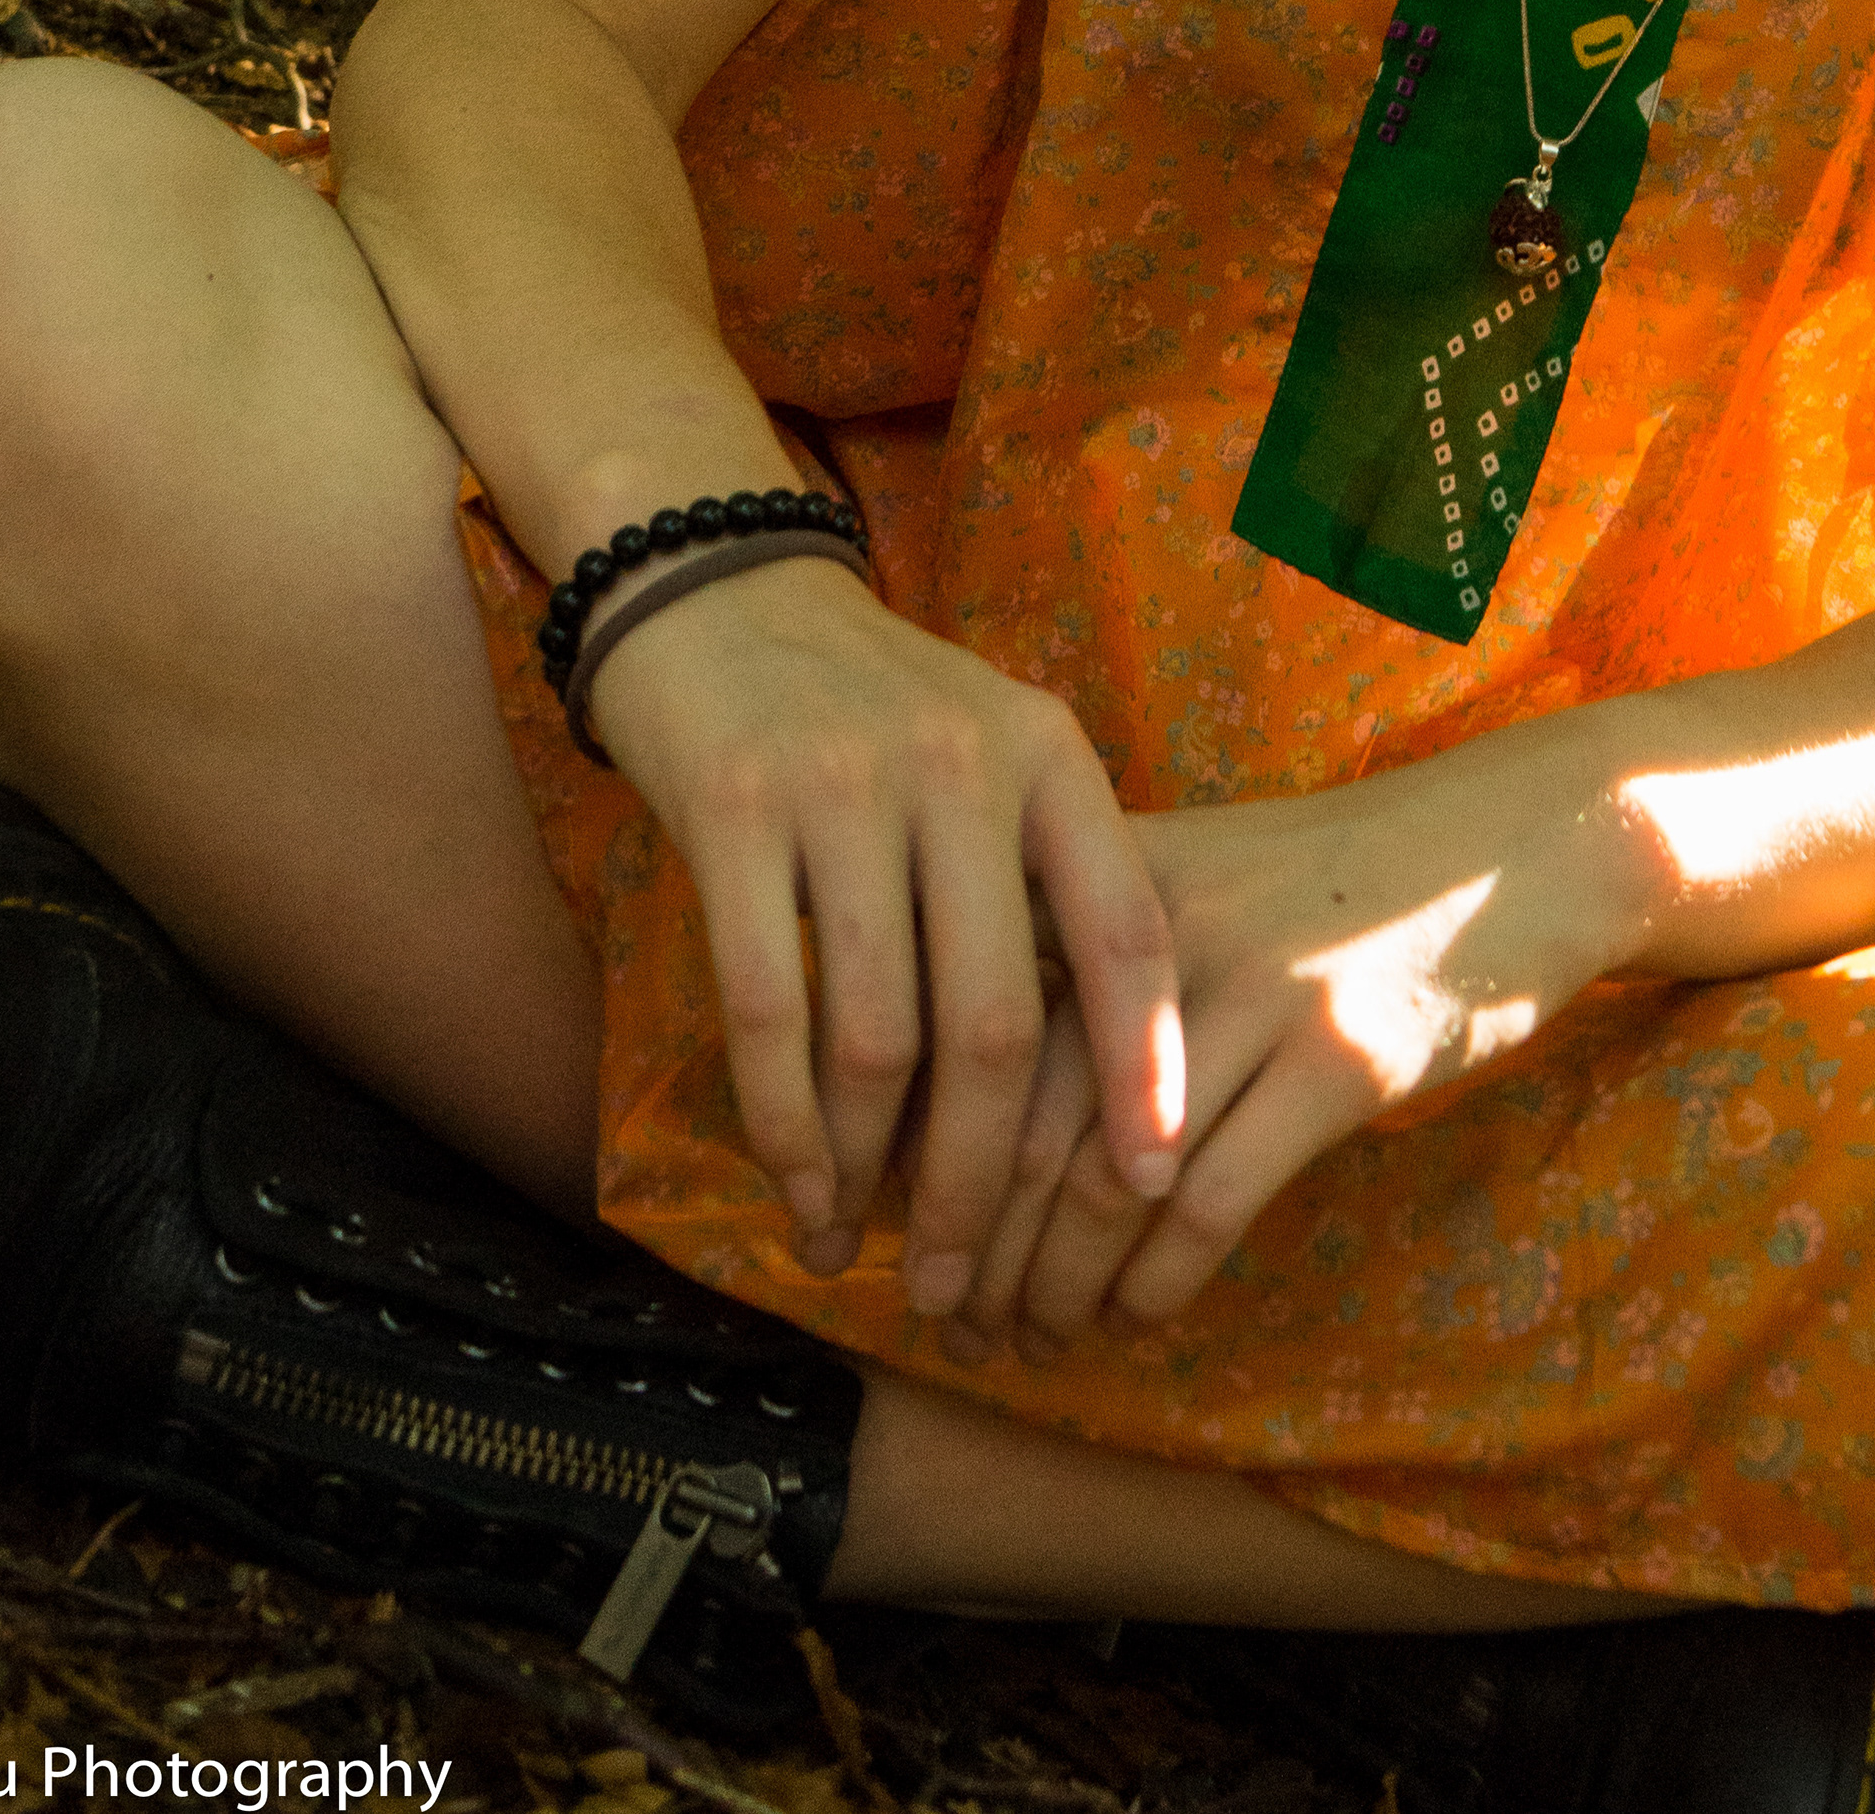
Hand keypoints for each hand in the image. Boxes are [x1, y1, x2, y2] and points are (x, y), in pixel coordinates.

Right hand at [580, 558, 1184, 1313]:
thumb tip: (1090, 1091)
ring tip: (864, 1250)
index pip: (1127, 934)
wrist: (719, 589)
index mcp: (1046, 756)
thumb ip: (1039, 882)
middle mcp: (961, 764)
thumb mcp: (989, 752)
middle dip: (982, 1180)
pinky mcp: (735, 808)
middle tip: (964, 1285)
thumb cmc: (871, 705)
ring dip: (871, 1174)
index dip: (1149, 1071)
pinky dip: (783, 1127)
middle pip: (995, 1024)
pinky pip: (767, 1009)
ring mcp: (844, 784)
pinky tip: (797, 1190)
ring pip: (878, 1038)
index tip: (1155, 1188)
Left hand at [948, 750, 1632, 1354]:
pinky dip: (1154, 1284)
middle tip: (943, 1316)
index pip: (969, 1026)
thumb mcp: (1200, 875)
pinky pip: (1211, 1204)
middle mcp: (1165, 930)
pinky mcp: (1338, 1062)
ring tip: (1032, 1337)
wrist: (1513, 848)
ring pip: (1107, 1178)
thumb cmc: (1336, 884)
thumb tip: (953, 1082)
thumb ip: (1090, 952)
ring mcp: (1255, 992)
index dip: (915, 1142)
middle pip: (1022, 1116)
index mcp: (1112, 876)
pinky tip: (1136, 1316)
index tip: (889, 1227)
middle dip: (968, 1241)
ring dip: (1052, 1285)